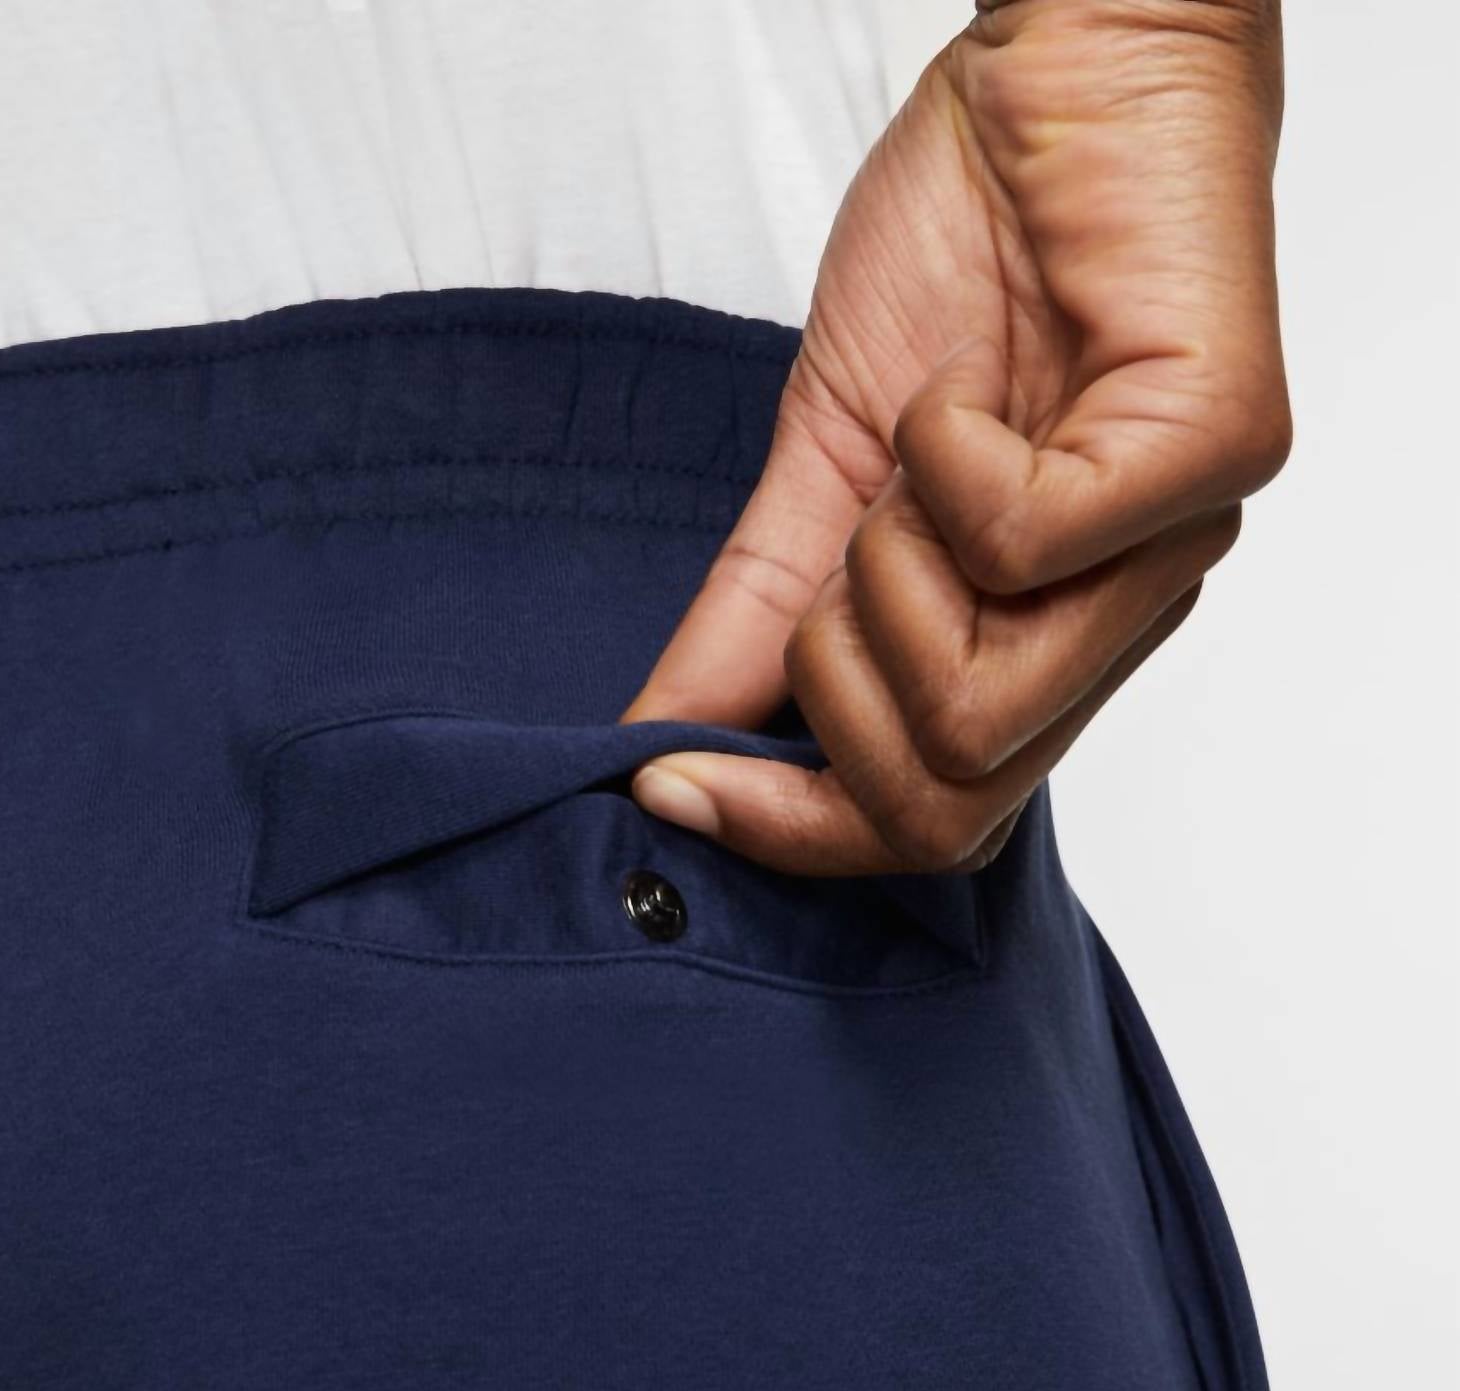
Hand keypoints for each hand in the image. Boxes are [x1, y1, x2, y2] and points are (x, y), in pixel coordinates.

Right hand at [619, 0, 1291, 875]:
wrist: (1058, 77)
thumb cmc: (960, 265)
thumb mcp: (824, 474)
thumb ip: (754, 624)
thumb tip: (656, 742)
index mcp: (1033, 645)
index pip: (935, 826)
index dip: (796, 833)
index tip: (670, 784)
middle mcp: (1119, 627)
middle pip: (951, 804)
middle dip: (833, 690)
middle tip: (842, 553)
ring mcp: (1177, 552)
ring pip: (973, 705)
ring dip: (882, 575)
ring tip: (913, 452)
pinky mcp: (1213, 450)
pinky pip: (1019, 541)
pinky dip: (940, 460)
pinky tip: (967, 388)